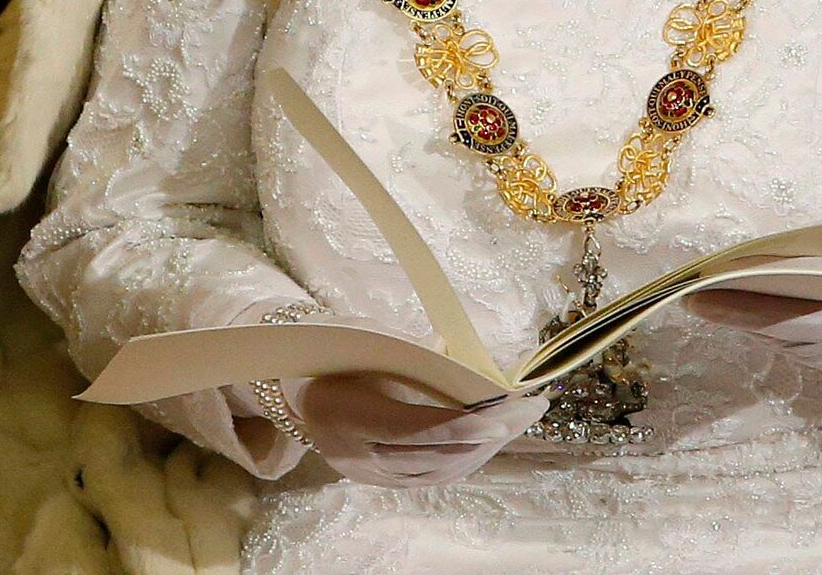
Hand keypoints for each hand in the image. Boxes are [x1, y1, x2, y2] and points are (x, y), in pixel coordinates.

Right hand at [279, 373, 548, 486]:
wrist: (289, 381)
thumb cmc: (335, 347)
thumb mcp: (368, 340)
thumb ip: (413, 356)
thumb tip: (466, 359)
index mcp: (350, 414)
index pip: (421, 429)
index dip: (468, 422)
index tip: (508, 407)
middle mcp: (358, 455)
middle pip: (438, 454)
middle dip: (492, 432)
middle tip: (532, 408)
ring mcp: (368, 473)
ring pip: (440, 471)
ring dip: (487, 446)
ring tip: (521, 420)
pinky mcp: (379, 480)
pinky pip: (432, 475)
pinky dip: (467, 457)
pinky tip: (491, 438)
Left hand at [686, 203, 821, 379]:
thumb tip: (771, 251)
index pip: (819, 282)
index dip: (772, 280)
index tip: (732, 270)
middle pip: (794, 323)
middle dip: (740, 310)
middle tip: (695, 296)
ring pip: (789, 341)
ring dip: (744, 322)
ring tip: (701, 300)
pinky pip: (796, 349)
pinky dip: (765, 331)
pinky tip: (732, 314)